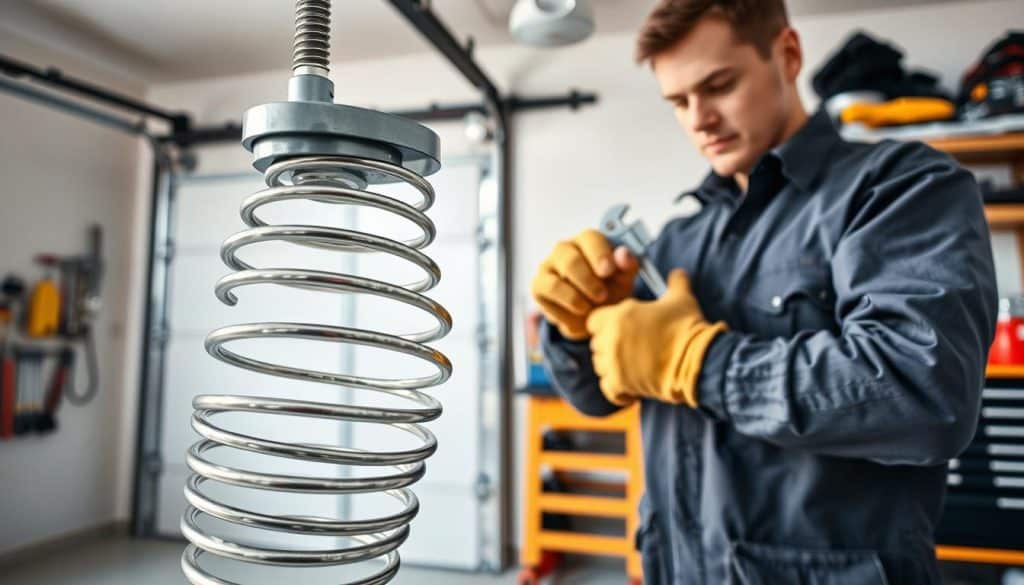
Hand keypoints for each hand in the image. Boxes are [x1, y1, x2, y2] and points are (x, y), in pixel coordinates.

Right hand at [531, 229, 638, 339]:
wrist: (594, 314)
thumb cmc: (610, 289)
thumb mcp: (624, 279)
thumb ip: (627, 266)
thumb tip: (624, 255)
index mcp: (587, 241)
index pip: (589, 238)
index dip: (599, 254)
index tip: (609, 271)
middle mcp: (564, 250)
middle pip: (569, 259)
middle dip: (587, 281)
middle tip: (602, 296)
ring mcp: (547, 268)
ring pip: (555, 282)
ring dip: (575, 299)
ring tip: (589, 309)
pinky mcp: (538, 287)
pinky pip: (549, 299)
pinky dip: (565, 310)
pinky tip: (577, 315)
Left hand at [586, 269, 726, 406]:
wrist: (699, 360)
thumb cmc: (687, 327)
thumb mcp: (681, 298)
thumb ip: (675, 282)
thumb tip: (679, 272)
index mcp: (619, 316)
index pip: (594, 320)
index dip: (605, 323)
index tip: (620, 327)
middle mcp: (611, 340)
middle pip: (595, 343)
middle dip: (608, 344)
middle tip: (629, 347)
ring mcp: (613, 364)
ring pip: (599, 366)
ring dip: (612, 367)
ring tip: (631, 366)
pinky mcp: (621, 385)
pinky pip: (608, 389)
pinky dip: (617, 390)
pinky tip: (630, 387)